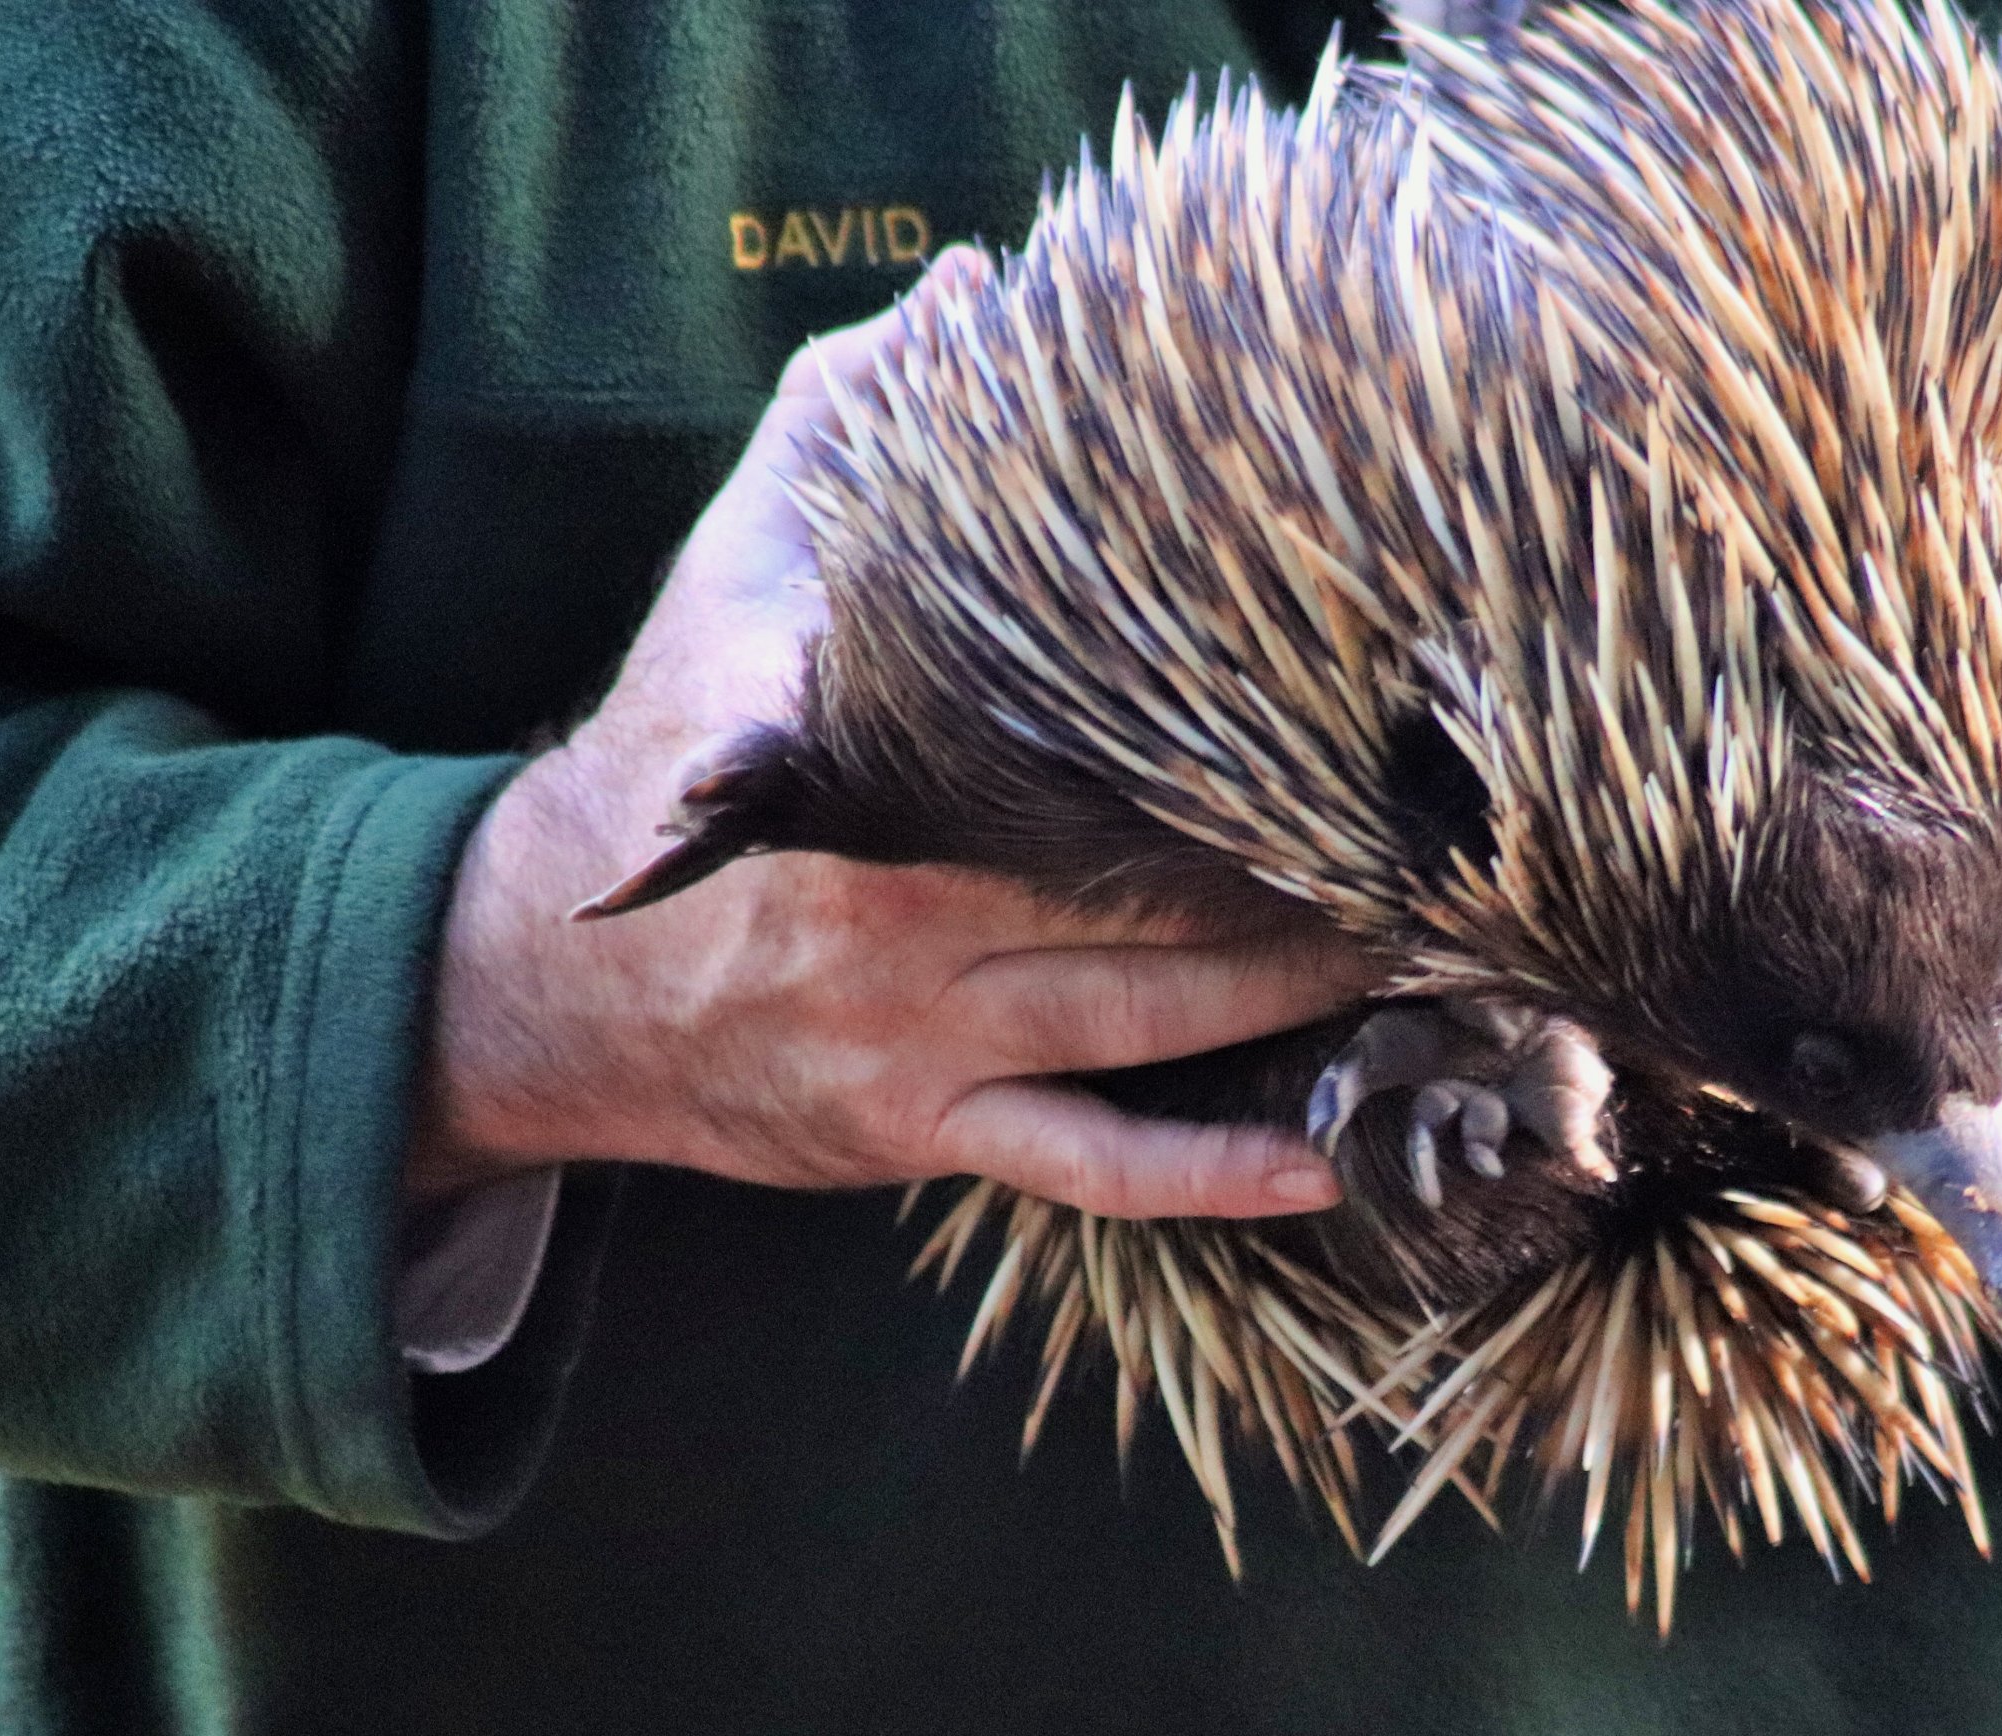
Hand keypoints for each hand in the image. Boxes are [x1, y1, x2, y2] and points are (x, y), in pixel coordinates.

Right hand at [409, 257, 1381, 1215]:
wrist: (538, 976)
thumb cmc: (669, 745)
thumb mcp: (728, 573)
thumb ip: (846, 429)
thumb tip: (970, 292)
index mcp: (872, 768)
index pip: (1063, 731)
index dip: (1214, 718)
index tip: (1345, 688)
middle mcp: (906, 910)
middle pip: (1156, 887)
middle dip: (1312, 866)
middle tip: (1464, 840)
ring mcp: (923, 1038)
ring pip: (1157, 1021)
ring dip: (1306, 997)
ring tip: (1448, 959)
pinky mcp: (925, 1132)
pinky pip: (1095, 1169)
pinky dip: (1217, 1176)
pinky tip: (1336, 1167)